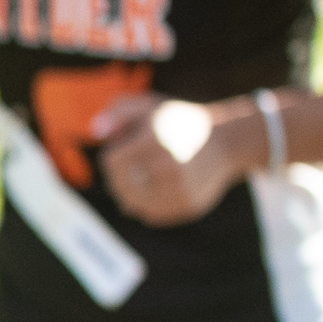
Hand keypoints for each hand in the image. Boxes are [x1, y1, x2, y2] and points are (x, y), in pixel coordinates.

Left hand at [90, 93, 247, 225]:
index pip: (111, 162)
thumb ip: (116, 111)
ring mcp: (181, 189)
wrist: (226, 142)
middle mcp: (170, 166)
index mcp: (156, 140)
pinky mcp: (188, 206)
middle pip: (119, 185)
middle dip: (119, 174)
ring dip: (131, 191)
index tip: (129, 145)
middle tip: (136, 162)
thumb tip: (96, 131)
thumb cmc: (177, 123)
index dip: (115, 153)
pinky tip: (159, 187)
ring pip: (132, 204)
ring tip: (146, 174)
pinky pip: (150, 215)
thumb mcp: (147, 106)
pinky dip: (147, 204)